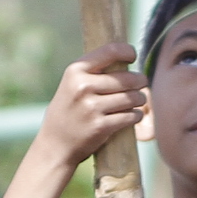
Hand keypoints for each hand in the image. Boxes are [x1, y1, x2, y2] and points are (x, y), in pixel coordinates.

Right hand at [34, 44, 147, 171]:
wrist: (54, 146)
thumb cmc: (66, 113)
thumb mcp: (70, 86)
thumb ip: (91, 73)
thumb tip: (122, 59)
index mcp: (75, 71)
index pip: (110, 51)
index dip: (127, 51)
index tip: (132, 57)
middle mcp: (83, 87)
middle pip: (126, 78)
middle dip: (139, 80)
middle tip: (142, 83)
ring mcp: (91, 107)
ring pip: (131, 97)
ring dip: (140, 98)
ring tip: (139, 100)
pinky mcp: (101, 126)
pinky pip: (130, 116)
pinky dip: (136, 115)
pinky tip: (135, 115)